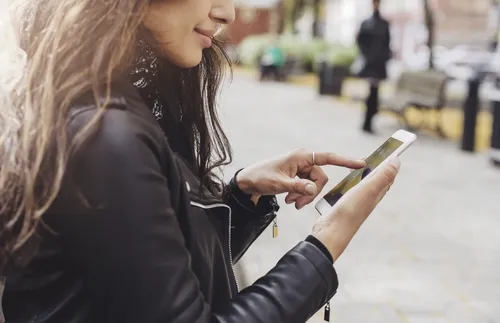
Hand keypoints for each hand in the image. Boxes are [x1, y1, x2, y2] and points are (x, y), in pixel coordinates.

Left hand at [236, 149, 364, 208]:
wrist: (248, 181)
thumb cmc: (261, 178)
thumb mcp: (279, 184)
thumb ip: (297, 187)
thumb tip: (313, 190)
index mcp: (301, 156)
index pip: (327, 158)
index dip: (345, 161)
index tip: (360, 163)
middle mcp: (303, 160)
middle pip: (320, 178)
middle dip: (311, 193)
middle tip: (296, 204)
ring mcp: (301, 168)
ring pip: (314, 185)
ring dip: (305, 196)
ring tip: (290, 202)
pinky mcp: (298, 176)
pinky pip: (308, 187)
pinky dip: (301, 195)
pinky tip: (290, 200)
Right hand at [312, 158, 399, 260]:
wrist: (331, 232)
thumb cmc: (350, 211)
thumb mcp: (368, 190)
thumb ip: (382, 176)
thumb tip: (397, 160)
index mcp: (376, 194)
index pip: (388, 176)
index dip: (390, 163)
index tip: (392, 150)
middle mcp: (368, 199)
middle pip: (376, 180)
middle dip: (376, 167)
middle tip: (373, 155)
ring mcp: (356, 203)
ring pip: (362, 186)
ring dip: (362, 175)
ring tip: (358, 166)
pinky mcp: (343, 205)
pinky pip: (348, 192)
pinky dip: (348, 185)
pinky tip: (343, 184)